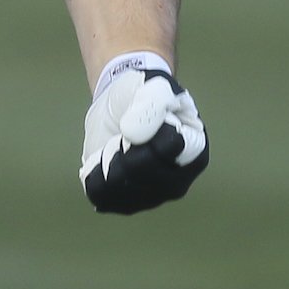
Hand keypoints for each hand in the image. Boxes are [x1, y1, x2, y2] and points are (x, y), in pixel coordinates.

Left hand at [79, 52, 207, 213]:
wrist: (121, 108)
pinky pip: (101, 196)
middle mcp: (177, 182)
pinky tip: (103, 161)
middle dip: (121, 147)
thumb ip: (151, 102)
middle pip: (138, 172)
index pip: (166, 148)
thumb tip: (133, 134)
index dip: (143, 130)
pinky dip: (94, 175)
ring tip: (115, 146)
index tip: (139, 116)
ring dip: (106, 161)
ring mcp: (152, 197)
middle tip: (123, 132)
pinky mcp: (126, 203)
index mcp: (194, 152)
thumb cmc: (143, 94)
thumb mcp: (152, 85)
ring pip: (117, 189)